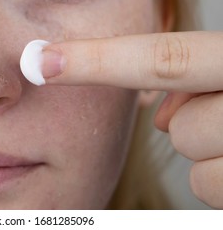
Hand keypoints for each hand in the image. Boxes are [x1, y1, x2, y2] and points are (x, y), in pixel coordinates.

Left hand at [27, 31, 222, 207]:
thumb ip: (187, 73)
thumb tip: (157, 112)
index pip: (164, 60)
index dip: (98, 62)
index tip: (42, 62)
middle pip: (178, 124)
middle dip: (182, 123)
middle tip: (207, 117)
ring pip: (190, 152)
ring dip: (203, 148)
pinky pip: (208, 186)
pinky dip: (217, 178)